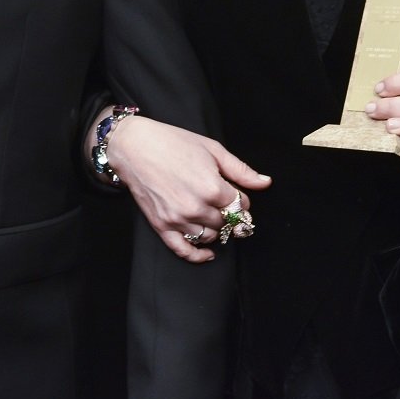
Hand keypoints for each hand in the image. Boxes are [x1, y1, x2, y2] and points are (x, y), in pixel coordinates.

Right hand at [103, 115, 270, 262]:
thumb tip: (265, 182)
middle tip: (224, 204)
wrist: (134, 146)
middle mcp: (197, 208)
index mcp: (212, 187)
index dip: (241, 199)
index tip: (235, 193)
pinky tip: (208, 253)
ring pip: (210, 237)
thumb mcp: (212, 149)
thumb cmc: (172, 142)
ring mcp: (178, 220)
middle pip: (227, 223)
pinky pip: (184, 251)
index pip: (241, 205)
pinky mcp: (162, 226)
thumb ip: (240, 170)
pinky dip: (199, 256)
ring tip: (213, 217)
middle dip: (229, 215)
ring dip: (216, 230)